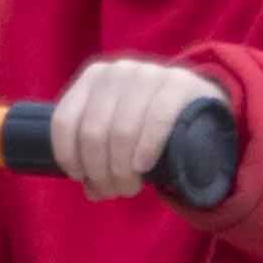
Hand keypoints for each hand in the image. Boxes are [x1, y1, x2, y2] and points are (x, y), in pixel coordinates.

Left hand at [52, 57, 230, 203]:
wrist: (197, 101)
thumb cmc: (146, 121)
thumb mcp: (116, 129)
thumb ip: (99, 155)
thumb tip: (91, 190)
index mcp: (93, 77)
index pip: (65, 120)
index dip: (68, 155)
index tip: (80, 177)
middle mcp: (117, 71)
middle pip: (93, 132)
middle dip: (100, 172)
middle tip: (113, 191)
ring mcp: (148, 73)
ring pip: (122, 131)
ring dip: (122, 170)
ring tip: (129, 187)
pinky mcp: (178, 83)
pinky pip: (156, 120)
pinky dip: (146, 148)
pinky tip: (144, 167)